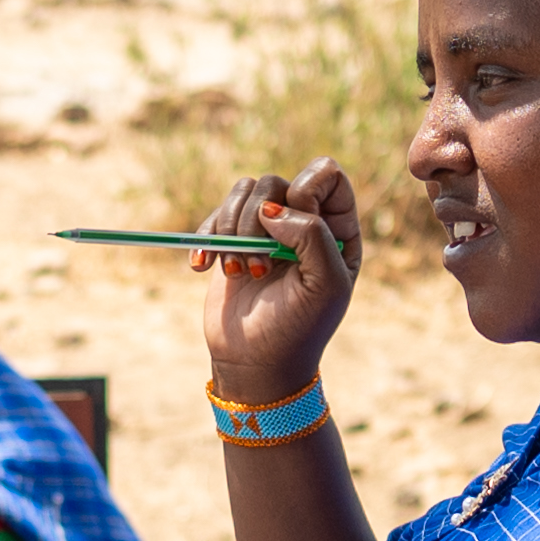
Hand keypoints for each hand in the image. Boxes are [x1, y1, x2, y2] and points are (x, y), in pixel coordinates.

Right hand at [200, 161, 361, 405]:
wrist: (257, 365)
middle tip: (259, 270)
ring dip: (232, 231)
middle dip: (258, 224)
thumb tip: (273, 209)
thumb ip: (312, 236)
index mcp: (338, 229)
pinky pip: (217, 214)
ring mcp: (267, 230)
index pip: (326, 175)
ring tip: (237, 273)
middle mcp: (304, 222)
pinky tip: (202, 267)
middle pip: (276, 183)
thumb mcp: (324, 285)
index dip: (304, 189)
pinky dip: (206, 237)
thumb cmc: (300, 329)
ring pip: (244, 192)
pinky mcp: (234, 241)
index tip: (288, 229)